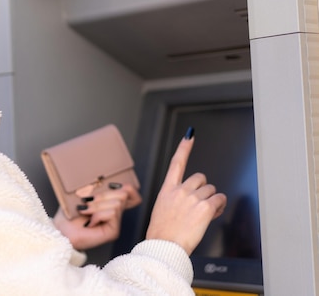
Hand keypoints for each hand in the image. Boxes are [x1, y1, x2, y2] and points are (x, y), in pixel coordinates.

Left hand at [53, 184, 140, 249]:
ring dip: (97, 206)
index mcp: (109, 202)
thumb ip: (98, 187)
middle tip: (88, 201)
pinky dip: (98, 215)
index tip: (112, 185)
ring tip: (86, 212)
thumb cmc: (69, 213)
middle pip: (124, 194)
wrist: (61, 231)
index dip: (128, 188)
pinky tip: (90, 222)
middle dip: (103, 195)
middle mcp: (115, 213)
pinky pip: (112, 214)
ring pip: (117, 204)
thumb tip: (112, 182)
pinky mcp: (113, 231)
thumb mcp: (83, 194)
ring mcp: (115, 223)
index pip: (132, 193)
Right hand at [146, 129, 226, 254]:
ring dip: (211, 200)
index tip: (189, 136)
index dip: (184, 148)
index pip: (177, 163)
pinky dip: (219, 207)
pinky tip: (211, 215)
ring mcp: (192, 198)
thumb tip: (193, 200)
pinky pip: (219, 200)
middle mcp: (180, 190)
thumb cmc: (163, 233)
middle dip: (203, 189)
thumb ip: (177, 200)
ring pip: (211, 190)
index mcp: (167, 190)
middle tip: (200, 204)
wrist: (164, 246)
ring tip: (203, 214)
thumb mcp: (163, 210)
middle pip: (200, 178)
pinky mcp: (204, 207)